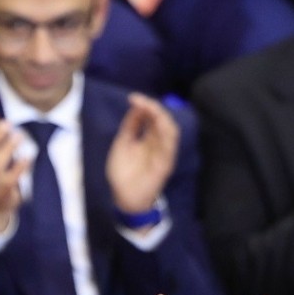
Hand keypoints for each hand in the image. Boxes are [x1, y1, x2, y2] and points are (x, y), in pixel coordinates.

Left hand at [106, 94, 177, 214]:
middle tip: (141, 101)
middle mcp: (159, 143)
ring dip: (162, 118)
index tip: (133, 97)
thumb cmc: (123, 172)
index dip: (145, 105)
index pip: (152, 117)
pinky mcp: (166, 164)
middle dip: (154, 108)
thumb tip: (135, 105)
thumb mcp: (122, 144)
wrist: (124, 197)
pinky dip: (166, 134)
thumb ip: (130, 126)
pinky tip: (159, 125)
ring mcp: (163, 153)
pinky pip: (170, 147)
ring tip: (151, 109)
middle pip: (163, 120)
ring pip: (171, 131)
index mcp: (149, 137)